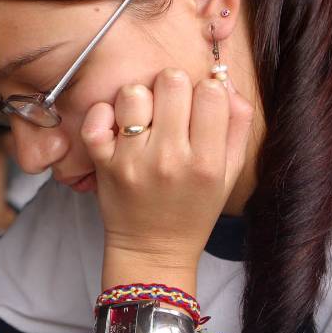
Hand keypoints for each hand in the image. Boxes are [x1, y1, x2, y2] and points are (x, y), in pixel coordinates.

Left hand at [81, 69, 252, 267]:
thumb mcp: (228, 174)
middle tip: (169, 108)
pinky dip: (102, 114)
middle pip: (171, 81)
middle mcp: (170, 159)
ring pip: (133, 94)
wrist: (152, 250)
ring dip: (138, 99)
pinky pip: (96, 120)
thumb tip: (226, 83)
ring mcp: (133, 161)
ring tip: (143, 118)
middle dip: (172, 87)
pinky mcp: (104, 165)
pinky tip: (115, 124)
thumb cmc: (192, 210)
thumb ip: (235, 126)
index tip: (199, 105)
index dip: (206, 89)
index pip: (211, 91)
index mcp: (206, 161)